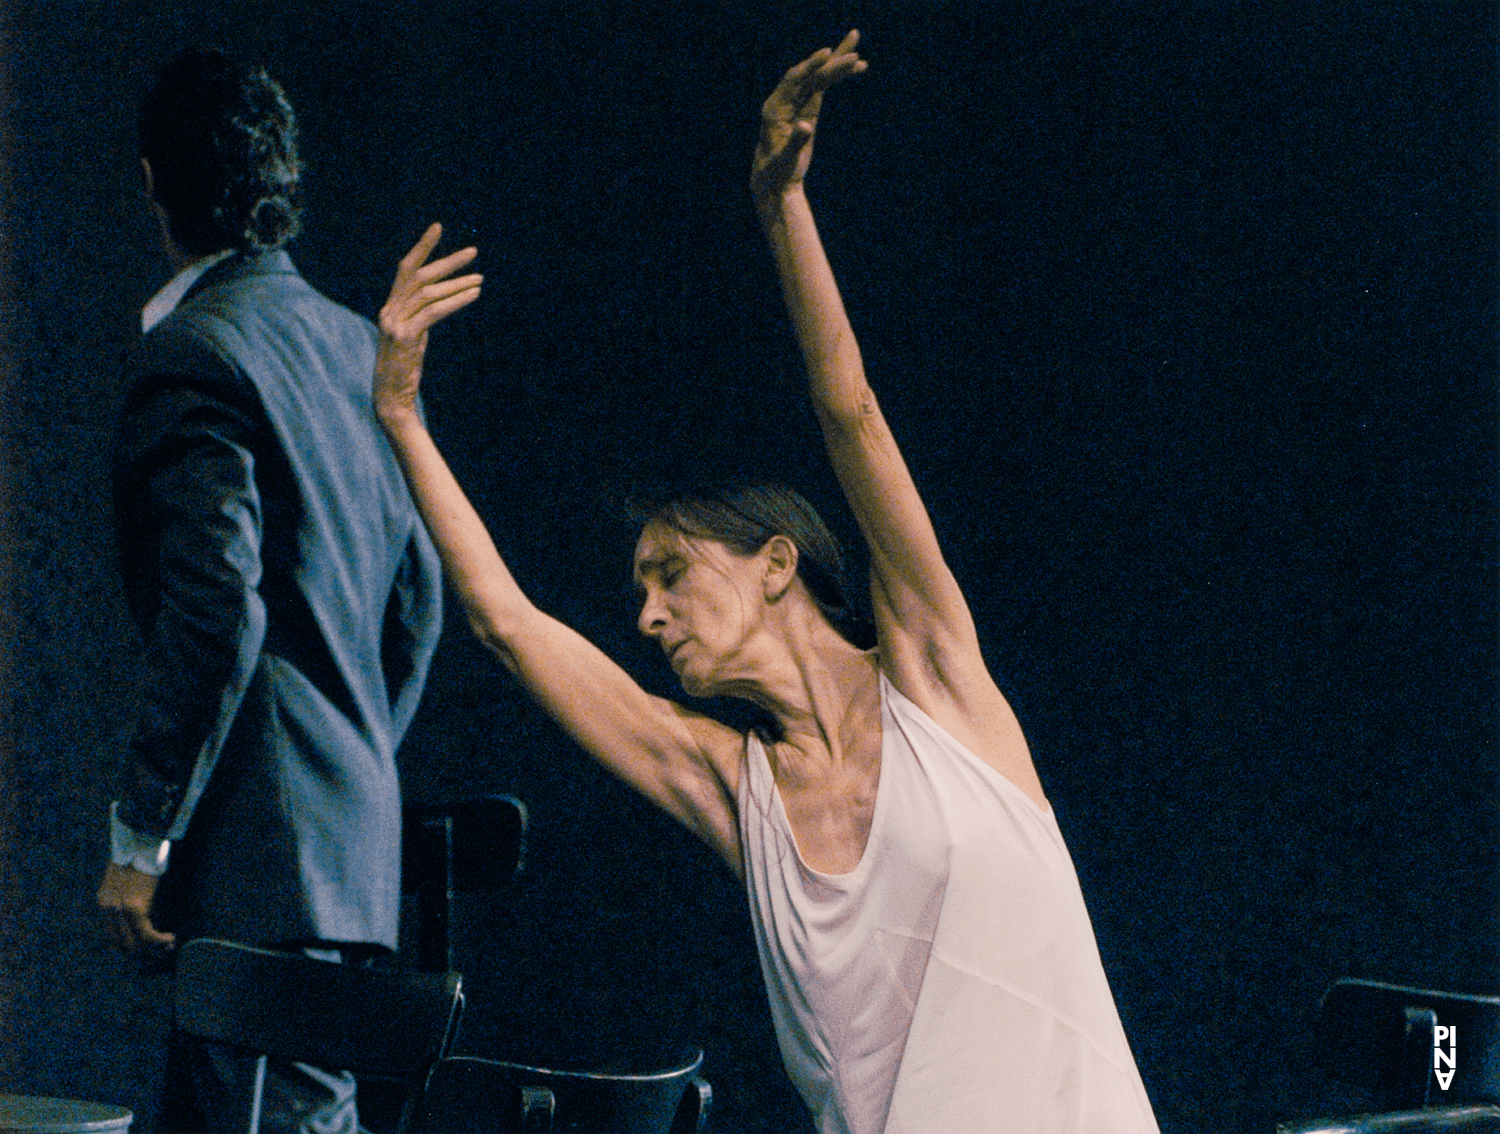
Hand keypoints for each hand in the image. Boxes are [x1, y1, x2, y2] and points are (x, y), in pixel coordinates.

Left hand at [97, 862, 175, 957]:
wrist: (138, 842)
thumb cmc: (137, 854)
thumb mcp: (124, 876)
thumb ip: (125, 893)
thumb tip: (140, 907)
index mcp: (104, 902)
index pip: (112, 934)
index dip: (128, 946)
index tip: (144, 949)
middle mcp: (108, 910)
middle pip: (120, 943)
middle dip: (140, 953)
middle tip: (157, 954)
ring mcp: (120, 911)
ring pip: (134, 943)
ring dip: (152, 950)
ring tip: (167, 948)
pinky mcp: (135, 909)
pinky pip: (147, 934)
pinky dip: (159, 941)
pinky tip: (170, 939)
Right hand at [375, 223, 482, 420]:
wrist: (390, 399)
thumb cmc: (404, 371)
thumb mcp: (413, 339)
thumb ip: (421, 318)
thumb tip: (439, 302)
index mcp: (390, 308)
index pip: (405, 269)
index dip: (422, 247)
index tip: (438, 227)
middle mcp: (389, 311)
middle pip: (419, 275)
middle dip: (447, 261)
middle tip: (473, 252)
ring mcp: (394, 323)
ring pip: (429, 292)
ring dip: (458, 283)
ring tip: (480, 279)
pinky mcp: (405, 337)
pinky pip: (434, 312)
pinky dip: (455, 301)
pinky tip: (473, 295)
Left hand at [751, 30, 866, 210]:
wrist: (774, 181)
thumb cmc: (777, 172)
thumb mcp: (786, 159)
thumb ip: (796, 141)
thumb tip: (806, 126)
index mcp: (775, 108)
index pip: (794, 79)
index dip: (811, 66)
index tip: (827, 54)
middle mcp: (785, 101)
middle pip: (810, 74)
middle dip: (832, 62)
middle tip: (854, 50)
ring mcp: (796, 104)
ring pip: (818, 79)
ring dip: (838, 67)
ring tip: (861, 59)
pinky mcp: (807, 109)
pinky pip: (822, 89)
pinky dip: (836, 80)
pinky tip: (852, 71)